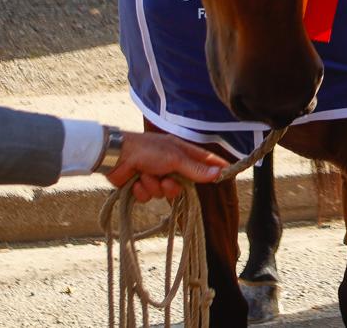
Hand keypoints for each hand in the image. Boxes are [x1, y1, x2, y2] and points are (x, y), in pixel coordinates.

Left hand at [105, 131, 227, 202]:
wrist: (116, 157)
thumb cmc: (146, 150)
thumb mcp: (174, 158)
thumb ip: (195, 168)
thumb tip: (218, 173)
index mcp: (181, 152)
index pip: (205, 160)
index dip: (216, 167)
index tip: (230, 173)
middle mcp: (171, 163)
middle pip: (184, 183)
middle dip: (172, 185)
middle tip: (165, 180)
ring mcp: (157, 175)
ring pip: (165, 192)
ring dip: (154, 187)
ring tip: (145, 176)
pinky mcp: (143, 186)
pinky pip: (150, 196)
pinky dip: (143, 190)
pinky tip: (135, 182)